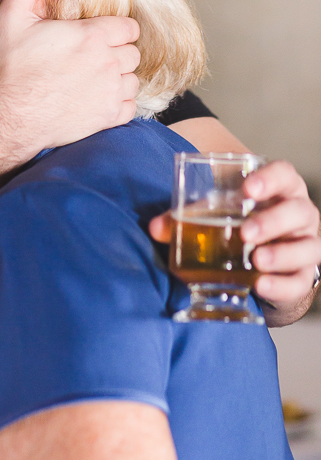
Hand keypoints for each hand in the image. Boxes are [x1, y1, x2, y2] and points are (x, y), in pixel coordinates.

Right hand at [0, 0, 140, 148]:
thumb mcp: (11, 19)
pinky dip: (122, 104)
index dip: (117, 29)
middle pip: (133, 53)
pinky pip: (132, 107)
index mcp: (92, 35)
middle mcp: (108, 62)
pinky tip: (102, 100)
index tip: (102, 34)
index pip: (129, 27)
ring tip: (99, 78)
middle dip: (118, 52)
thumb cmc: (10, 69)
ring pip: (134, 80)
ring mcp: (111, 92)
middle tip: (96, 56)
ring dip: (121, 77)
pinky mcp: (108, 117)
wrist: (10, 117)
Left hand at [149, 160, 320, 321]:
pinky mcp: (304, 276)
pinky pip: (300, 282)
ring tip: (257, 260)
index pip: (285, 174)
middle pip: (298, 211)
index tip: (247, 189)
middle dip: (272, 221)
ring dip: (281, 254)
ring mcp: (306, 245)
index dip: (270, 179)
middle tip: (245, 233)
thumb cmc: (240, 223)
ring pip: (307, 247)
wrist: (265, 260)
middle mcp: (300, 214)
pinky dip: (281, 285)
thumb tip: (155, 227)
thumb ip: (188, 216)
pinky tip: (261, 285)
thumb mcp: (218, 214)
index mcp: (280, 190)